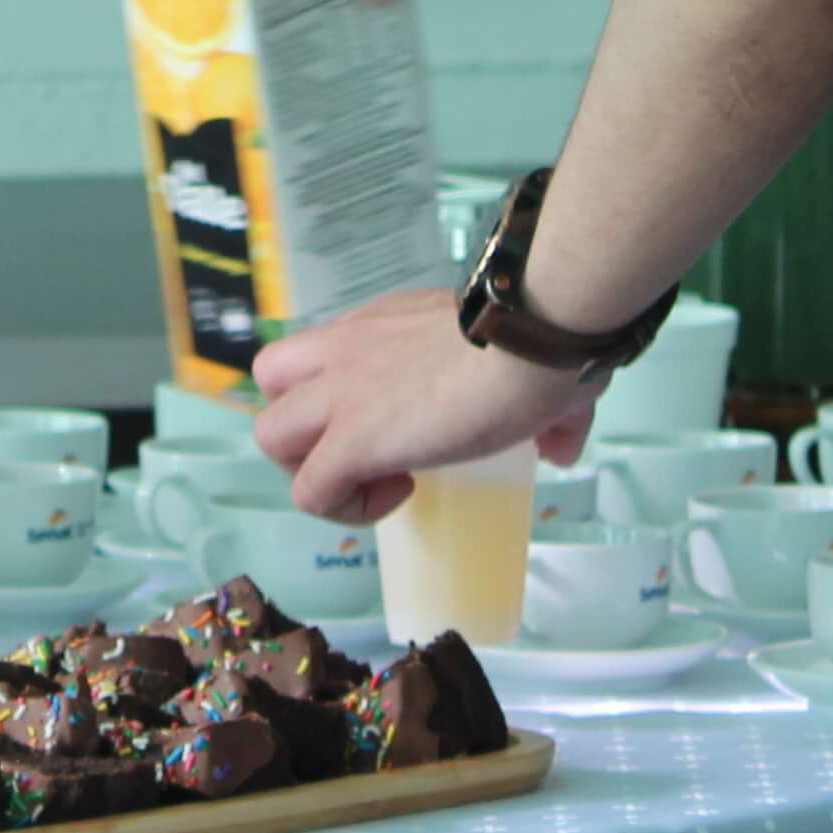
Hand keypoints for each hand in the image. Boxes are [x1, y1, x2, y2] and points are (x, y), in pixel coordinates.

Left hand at [250, 287, 596, 523]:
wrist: (531, 340)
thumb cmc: (538, 344)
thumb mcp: (537, 371)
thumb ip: (550, 413)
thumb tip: (562, 448)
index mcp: (383, 326)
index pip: (323, 352)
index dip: (348, 394)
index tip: (405, 421)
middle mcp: (346, 350)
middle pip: (270, 379)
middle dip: (304, 423)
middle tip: (363, 448)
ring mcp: (341, 395)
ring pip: (270, 433)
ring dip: (312, 467)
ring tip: (373, 478)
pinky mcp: (350, 440)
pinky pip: (310, 491)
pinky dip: (344, 506)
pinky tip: (400, 494)